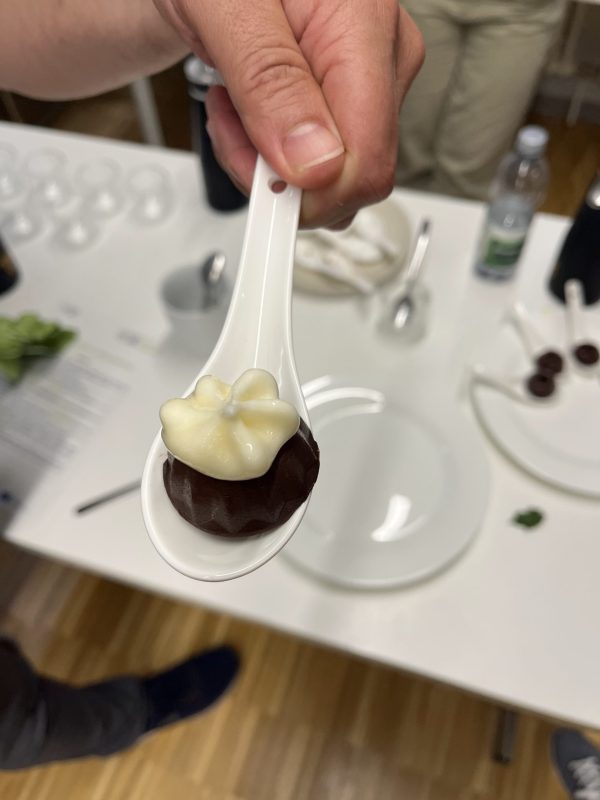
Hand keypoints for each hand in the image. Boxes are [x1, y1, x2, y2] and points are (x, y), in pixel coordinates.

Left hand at [154, 0, 422, 226]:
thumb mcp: (224, 10)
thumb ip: (270, 82)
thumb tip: (316, 163)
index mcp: (364, 27)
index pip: (366, 163)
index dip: (307, 193)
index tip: (255, 181)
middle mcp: (382, 59)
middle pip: (349, 179)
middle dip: (279, 175)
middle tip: (232, 122)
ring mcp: (370, 82)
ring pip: (333, 180)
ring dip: (269, 165)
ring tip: (236, 105)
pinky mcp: (349, 101)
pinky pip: (321, 164)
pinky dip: (273, 154)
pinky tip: (253, 110)